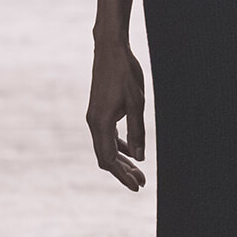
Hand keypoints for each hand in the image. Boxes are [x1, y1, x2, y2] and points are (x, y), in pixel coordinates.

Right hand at [87, 37, 146, 190]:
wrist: (110, 50)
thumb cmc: (125, 73)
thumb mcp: (137, 103)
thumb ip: (138, 132)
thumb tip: (140, 158)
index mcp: (101, 123)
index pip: (109, 159)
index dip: (123, 175)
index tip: (137, 186)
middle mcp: (94, 123)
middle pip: (106, 157)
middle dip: (123, 172)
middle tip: (142, 182)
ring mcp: (95, 117)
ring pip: (106, 147)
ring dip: (122, 160)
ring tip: (139, 171)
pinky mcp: (99, 111)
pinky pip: (107, 136)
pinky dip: (119, 146)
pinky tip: (132, 151)